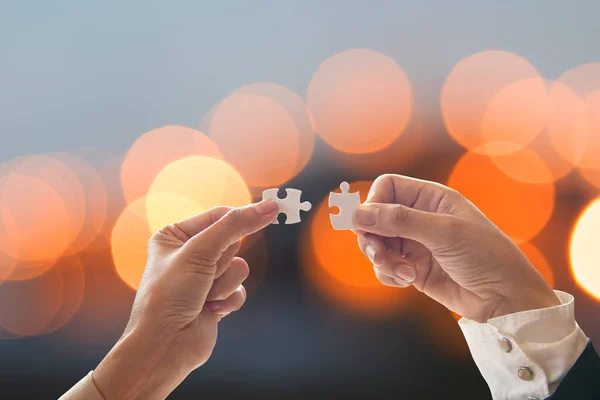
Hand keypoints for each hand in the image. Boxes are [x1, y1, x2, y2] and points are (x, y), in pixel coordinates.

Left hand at [93, 200, 277, 399]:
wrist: (164, 346)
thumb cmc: (169, 295)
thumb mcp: (201, 252)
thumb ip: (235, 227)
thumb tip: (269, 207)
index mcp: (174, 235)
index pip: (218, 215)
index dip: (239, 217)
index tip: (269, 210)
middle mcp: (188, 254)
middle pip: (232, 242)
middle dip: (222, 261)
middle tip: (205, 273)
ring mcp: (203, 277)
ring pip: (238, 267)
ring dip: (224, 283)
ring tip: (204, 296)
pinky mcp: (215, 298)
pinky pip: (239, 288)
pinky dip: (228, 299)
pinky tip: (210, 310)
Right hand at [354, 174, 559, 322]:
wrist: (506, 298)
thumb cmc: (486, 256)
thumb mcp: (443, 232)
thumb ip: (399, 221)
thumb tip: (358, 213)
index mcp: (431, 198)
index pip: (387, 187)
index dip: (373, 202)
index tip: (365, 223)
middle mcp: (420, 217)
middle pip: (375, 217)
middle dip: (372, 237)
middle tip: (378, 254)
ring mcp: (415, 244)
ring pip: (377, 244)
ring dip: (381, 259)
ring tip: (401, 272)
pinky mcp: (413, 268)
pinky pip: (385, 266)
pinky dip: (388, 274)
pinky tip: (408, 280)